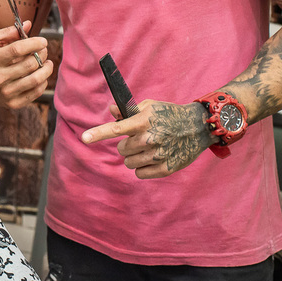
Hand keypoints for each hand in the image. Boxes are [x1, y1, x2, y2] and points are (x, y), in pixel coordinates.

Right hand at [0, 22, 51, 109]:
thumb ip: (8, 31)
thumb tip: (28, 24)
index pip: (17, 49)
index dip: (34, 43)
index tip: (42, 41)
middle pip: (29, 64)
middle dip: (42, 54)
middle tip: (44, 50)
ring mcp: (5, 92)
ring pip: (35, 79)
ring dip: (46, 68)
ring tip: (47, 62)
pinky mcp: (12, 103)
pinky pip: (35, 92)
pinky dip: (43, 82)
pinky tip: (42, 75)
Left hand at [81, 99, 213, 177]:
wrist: (198, 126)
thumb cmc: (169, 114)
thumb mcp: (150, 106)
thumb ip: (129, 111)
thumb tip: (111, 112)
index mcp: (144, 121)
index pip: (116, 128)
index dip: (98, 133)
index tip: (84, 138)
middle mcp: (150, 139)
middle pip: (122, 150)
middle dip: (127, 145)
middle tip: (140, 139)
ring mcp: (159, 155)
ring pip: (129, 163)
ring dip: (134, 157)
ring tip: (149, 148)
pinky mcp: (166, 168)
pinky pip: (141, 174)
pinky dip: (144, 168)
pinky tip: (155, 158)